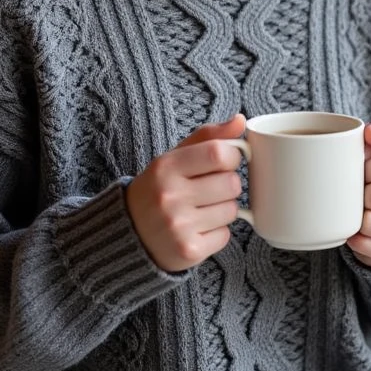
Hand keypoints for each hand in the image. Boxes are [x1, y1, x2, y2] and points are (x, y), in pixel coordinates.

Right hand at [125, 114, 244, 272]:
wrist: (130, 233)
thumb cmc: (160, 188)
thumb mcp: (175, 158)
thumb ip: (208, 137)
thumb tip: (240, 120)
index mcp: (166, 167)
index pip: (218, 153)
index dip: (231, 156)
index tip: (224, 161)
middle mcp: (169, 196)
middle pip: (231, 183)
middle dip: (227, 184)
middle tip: (209, 188)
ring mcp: (178, 225)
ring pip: (232, 210)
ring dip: (224, 209)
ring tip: (201, 209)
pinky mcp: (188, 250)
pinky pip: (225, 235)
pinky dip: (217, 232)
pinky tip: (198, 229)